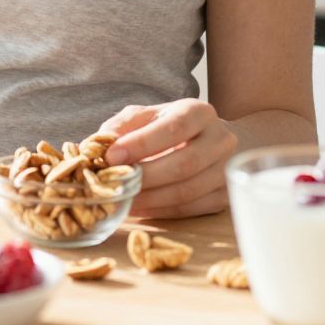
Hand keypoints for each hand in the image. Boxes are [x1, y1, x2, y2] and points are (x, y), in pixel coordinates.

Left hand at [96, 99, 237, 219]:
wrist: (212, 141)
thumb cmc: (171, 127)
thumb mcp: (147, 116)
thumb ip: (123, 126)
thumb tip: (99, 145)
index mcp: (200, 113)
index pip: (174, 128)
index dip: (142, 144)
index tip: (111, 157)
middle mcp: (220, 139)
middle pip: (185, 164)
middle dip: (146, 177)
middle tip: (116, 185)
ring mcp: (226, 170)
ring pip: (188, 191)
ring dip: (150, 199)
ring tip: (123, 200)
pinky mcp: (224, 196)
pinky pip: (191, 208)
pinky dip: (161, 211)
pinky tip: (140, 208)